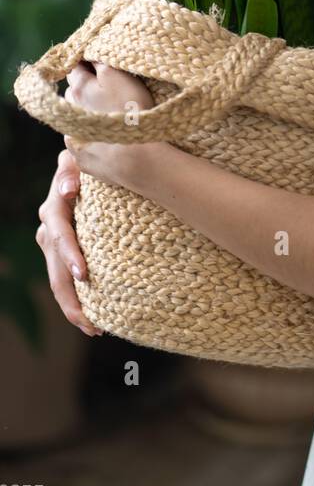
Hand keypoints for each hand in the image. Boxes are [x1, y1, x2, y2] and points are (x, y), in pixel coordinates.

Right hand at [36, 148, 101, 337]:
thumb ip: (73, 168)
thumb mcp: (80, 157)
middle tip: (89, 321)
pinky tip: (93, 320)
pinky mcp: (64, 253)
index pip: (60, 235)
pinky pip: (67, 280)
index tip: (84, 274)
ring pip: (59, 280)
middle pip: (56, 269)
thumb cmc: (89, 157)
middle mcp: (50, 229)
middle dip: (71, 297)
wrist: (87, 164)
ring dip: (73, 306)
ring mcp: (54, 244)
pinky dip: (78, 300)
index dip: (70, 254)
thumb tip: (68, 188)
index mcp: (54, 208)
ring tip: (93, 328)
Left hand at [62, 60, 156, 189]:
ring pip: (77, 116)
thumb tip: (88, 53)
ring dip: (88, 112)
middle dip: (86, 87)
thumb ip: (100, 61)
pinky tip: (109, 137)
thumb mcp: (118, 75)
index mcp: (78, 89)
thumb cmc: (131, 111)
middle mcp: (70, 112)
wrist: (136, 159)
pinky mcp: (83, 159)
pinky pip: (84, 141)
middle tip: (109, 89)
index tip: (99, 61)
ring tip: (110, 114)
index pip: (74, 66)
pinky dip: (92, 136)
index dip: (87, 61)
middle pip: (74, 92)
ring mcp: (74, 138)